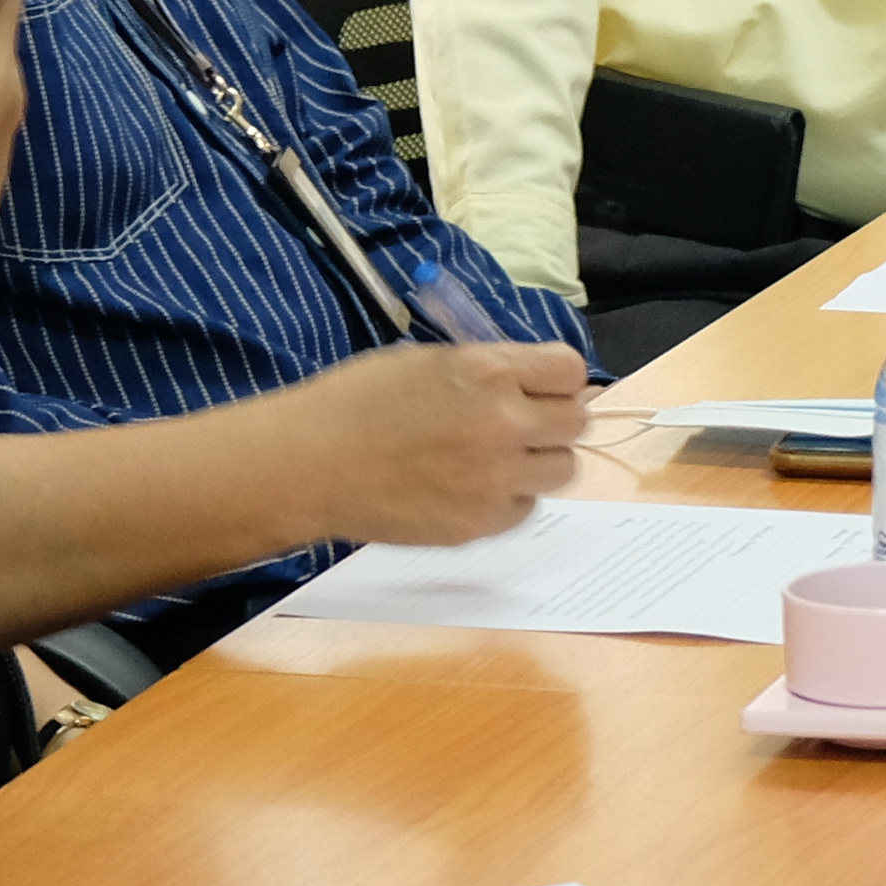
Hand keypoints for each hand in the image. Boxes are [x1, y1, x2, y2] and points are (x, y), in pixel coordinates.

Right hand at [286, 339, 588, 544]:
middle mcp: (503, 424)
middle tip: (522, 423)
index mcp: (489, 372)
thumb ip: (493, 370)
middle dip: (554, 419)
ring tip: (499, 459)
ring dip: (539, 460)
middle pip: (577, 421)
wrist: (308, 465)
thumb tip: (540, 383)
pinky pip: (526, 508)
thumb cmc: (358, 402)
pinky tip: (474, 488)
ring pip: (562, 469)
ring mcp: (494, 479)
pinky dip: (510, 499)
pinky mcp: (478, 524)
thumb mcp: (432, 361)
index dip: (558, 378)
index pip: (571, 370)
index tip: (541, 386)